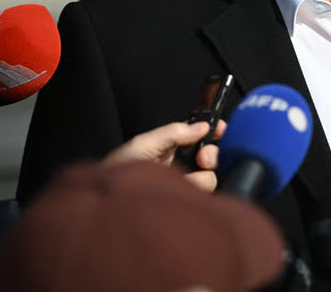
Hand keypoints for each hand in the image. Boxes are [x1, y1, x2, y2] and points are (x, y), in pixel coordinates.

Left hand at [104, 120, 226, 191]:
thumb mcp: (143, 144)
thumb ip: (173, 132)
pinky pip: (203, 195)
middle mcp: (182, 166)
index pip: (201, 136)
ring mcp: (184, 187)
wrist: (110, 205)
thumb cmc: (118, 173)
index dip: (215, 131)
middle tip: (201, 159)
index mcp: (172, 147)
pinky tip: (184, 190)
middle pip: (212, 156)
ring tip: (183, 180)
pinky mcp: (185, 203)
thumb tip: (202, 126)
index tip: (220, 130)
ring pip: (210, 176)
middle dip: (211, 154)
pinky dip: (196, 190)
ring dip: (201, 176)